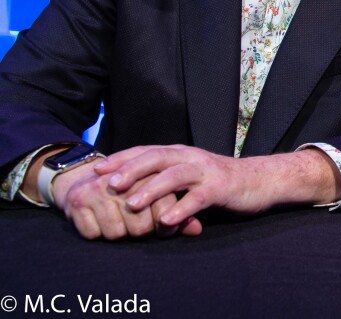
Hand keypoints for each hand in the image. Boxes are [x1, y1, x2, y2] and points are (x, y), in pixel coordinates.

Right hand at [52, 158, 201, 239]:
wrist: (84, 178)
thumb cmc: (129, 191)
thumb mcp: (156, 196)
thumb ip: (179, 212)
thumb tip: (197, 230)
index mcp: (148, 172)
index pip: (164, 208)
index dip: (167, 224)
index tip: (164, 226)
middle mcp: (124, 179)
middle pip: (141, 227)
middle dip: (142, 232)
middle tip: (138, 225)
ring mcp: (97, 189)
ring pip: (117, 234)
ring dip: (119, 234)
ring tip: (119, 221)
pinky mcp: (77, 201)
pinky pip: (94, 235)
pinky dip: (97, 234)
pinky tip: (99, 221)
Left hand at [94, 144, 339, 228]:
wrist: (260, 181)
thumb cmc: (218, 181)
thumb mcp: (188, 175)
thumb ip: (164, 178)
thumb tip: (129, 188)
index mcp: (180, 153)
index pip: (146, 151)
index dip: (121, 158)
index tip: (96, 169)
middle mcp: (191, 157)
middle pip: (157, 158)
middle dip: (131, 170)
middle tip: (109, 184)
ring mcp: (206, 171)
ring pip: (175, 176)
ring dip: (152, 189)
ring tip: (133, 204)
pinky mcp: (220, 188)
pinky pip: (198, 198)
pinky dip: (181, 209)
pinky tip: (167, 221)